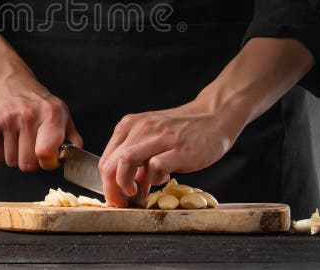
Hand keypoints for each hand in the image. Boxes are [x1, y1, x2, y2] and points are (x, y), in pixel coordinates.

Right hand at [0, 73, 82, 171]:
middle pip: (27, 164)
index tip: (48, 158)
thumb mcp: (61, 113)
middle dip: (31, 161)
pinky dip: (2, 152)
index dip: (48, 163)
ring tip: (19, 138)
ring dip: (16, 156)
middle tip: (32, 147)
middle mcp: (27, 115)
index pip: (46, 152)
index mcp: (51, 113)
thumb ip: (72, 137)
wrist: (9, 83)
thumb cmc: (38, 103)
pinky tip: (7, 136)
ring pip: (11, 162)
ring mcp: (6, 119)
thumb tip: (74, 156)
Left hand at [99, 98, 239, 207]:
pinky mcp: (179, 149)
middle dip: (112, 189)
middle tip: (122, 202)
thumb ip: (136, 157)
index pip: (106, 159)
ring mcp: (160, 137)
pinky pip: (156, 167)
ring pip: (126, 161)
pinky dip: (155, 179)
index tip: (114, 197)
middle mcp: (141, 128)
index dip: (106, 184)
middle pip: (111, 163)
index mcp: (130, 125)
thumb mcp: (151, 136)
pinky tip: (164, 178)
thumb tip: (125, 185)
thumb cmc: (182, 130)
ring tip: (138, 193)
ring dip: (127, 184)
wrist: (213, 117)